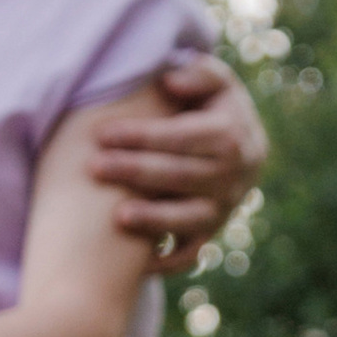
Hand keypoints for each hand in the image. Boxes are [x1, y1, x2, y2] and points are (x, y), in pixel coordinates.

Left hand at [89, 57, 267, 274]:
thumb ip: (199, 73)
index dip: (143, 136)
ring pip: (191, 219)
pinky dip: (168, 263)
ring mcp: (225, 208)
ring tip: (116, 217)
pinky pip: (192, 253)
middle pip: (182, 176)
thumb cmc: (212, 106)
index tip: (102, 133)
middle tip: (94, 168)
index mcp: (232, 134)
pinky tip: (137, 263)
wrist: (242, 145)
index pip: (183, 136)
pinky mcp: (213, 232)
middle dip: (136, 172)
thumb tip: (170, 83)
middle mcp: (234, 175)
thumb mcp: (215, 81)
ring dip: (155, 220)